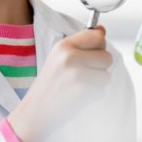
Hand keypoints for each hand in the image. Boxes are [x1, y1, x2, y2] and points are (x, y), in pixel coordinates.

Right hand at [7, 27, 112, 141]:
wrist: (35, 112)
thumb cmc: (48, 85)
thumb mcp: (58, 57)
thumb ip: (81, 43)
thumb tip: (102, 30)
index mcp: (64, 45)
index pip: (97, 36)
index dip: (99, 46)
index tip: (91, 54)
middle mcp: (70, 56)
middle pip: (107, 56)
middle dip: (100, 67)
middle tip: (83, 75)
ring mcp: (77, 74)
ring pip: (106, 75)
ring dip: (97, 83)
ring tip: (79, 87)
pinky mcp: (83, 91)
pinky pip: (102, 91)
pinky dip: (94, 96)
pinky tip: (78, 97)